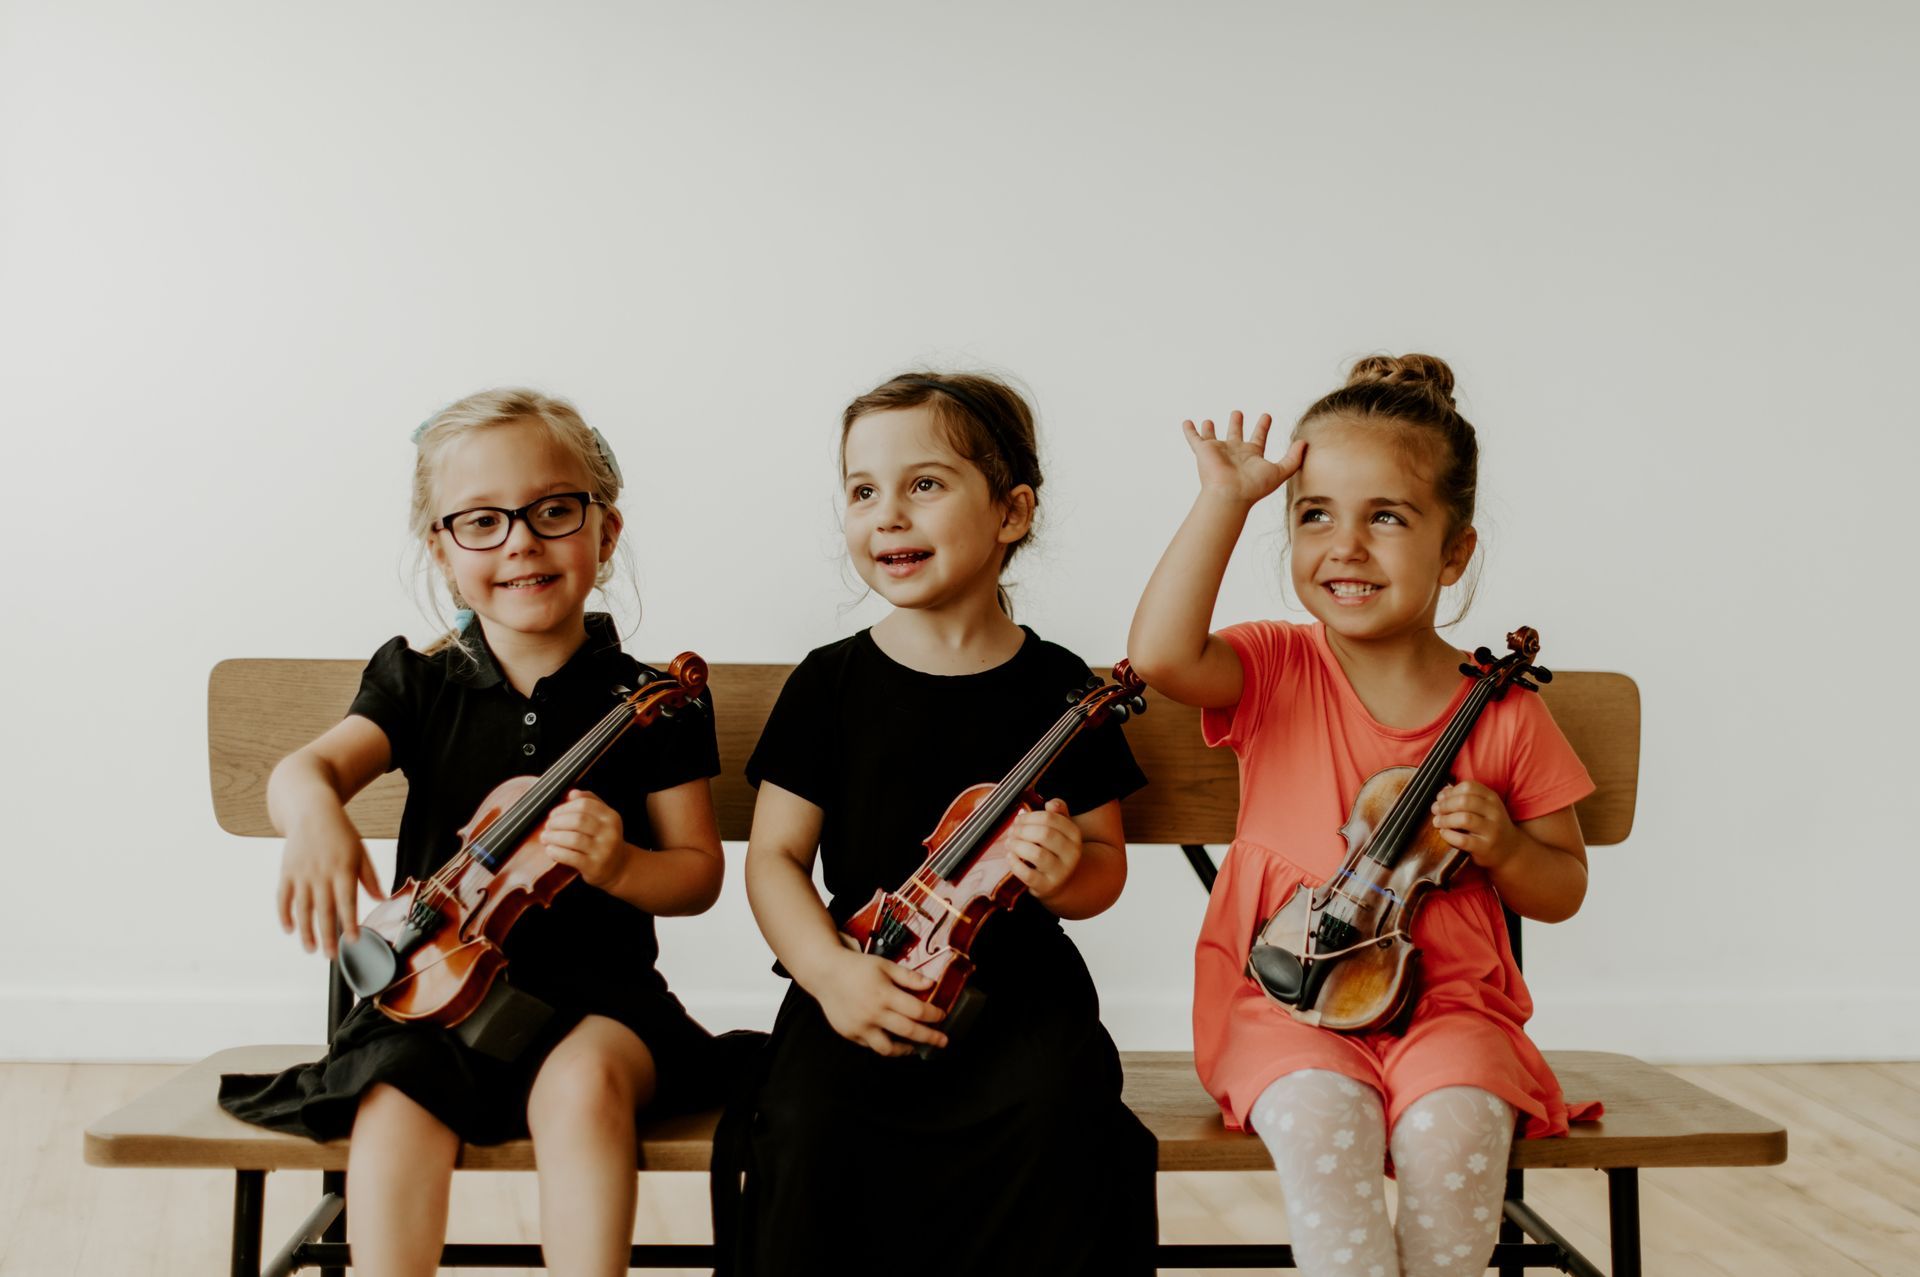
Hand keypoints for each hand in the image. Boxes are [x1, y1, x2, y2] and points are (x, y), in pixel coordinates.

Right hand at [278, 806, 383, 957]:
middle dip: (328, 936)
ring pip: (303, 909)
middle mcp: (322, 874)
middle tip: (331, 956)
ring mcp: (302, 874)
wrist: (311, 811)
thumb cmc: (340, 833)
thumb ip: (369, 878)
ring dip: (306, 931)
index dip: (350, 923)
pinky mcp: (286, 872)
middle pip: (325, 910)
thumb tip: (382, 899)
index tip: (353, 940)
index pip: (348, 902)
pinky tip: (289, 929)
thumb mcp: (360, 852)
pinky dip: (284, 914)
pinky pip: (283, 897)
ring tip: (311, 949)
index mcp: (343, 870)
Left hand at [541, 790, 632, 887]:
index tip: (554, 814)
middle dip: (557, 822)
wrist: (618, 868)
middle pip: (578, 820)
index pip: (585, 804)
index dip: (565, 807)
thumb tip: (572, 793)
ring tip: (545, 837)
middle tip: (547, 826)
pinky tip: (550, 850)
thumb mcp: (603, 819)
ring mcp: (603, 851)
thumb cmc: (604, 840)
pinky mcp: (594, 867)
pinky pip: (571, 857)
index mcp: (611, 817)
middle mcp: (610, 833)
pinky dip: (557, 852)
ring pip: (573, 839)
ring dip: (554, 837)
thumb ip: (590, 803)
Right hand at [812, 948, 948, 1056]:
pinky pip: (872, 1045)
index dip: (934, 1015)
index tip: (942, 1016)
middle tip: (942, 1041)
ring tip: (915, 1048)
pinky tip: (892, 1040)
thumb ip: (908, 977)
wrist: (825, 973)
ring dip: (906, 1049)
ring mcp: (861, 1027)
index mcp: (884, 994)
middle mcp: (873, 1013)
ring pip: (888, 1048)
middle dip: (930, 1037)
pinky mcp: (850, 1034)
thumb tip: (931, 984)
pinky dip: (885, 1045)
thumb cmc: (857, 967)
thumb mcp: (885, 965)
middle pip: (909, 1031)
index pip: (917, 1011)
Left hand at [1004, 797, 1081, 900]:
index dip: (1030, 816)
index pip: (1051, 818)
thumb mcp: (1061, 830)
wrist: (1062, 881)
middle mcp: (1071, 853)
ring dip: (1017, 845)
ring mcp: (1060, 872)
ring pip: (1036, 854)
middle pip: (1044, 834)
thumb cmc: (1055, 850)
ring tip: (1010, 843)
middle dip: (1022, 830)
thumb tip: (1051, 804)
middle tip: (1012, 831)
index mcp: (1074, 835)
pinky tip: (1010, 856)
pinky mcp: (1046, 886)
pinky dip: (1015, 863)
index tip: (1019, 819)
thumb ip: (1058, 813)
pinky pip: (1028, 874)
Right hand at [1183, 411, 1306, 504]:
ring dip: (1211, 429)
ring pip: (1213, 437)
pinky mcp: (1204, 451)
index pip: (1258, 438)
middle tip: (1238, 413)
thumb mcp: (1281, 471)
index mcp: (1251, 456)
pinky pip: (1194, 439)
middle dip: (1237, 424)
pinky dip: (1189, 431)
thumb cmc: (1254, 487)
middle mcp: (1234, 453)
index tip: (1266, 415)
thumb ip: (1294, 458)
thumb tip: (1305, 443)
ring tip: (1209, 420)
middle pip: (1235, 435)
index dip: (1263, 426)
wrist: (1230, 494)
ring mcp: (1218, 451)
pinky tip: (1186, 422)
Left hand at [1430, 782, 1521, 869]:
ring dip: (1445, 819)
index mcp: (1492, 798)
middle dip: (1445, 805)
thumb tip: (1442, 793)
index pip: (1469, 787)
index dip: (1451, 791)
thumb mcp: (1484, 808)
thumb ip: (1465, 798)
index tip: (1440, 798)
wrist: (1510, 850)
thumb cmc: (1490, 826)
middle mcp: (1494, 812)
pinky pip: (1463, 839)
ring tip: (1437, 822)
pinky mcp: (1485, 847)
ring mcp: (1492, 830)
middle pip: (1464, 801)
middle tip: (1435, 810)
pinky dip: (1449, 835)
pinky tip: (1444, 833)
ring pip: (1464, 819)